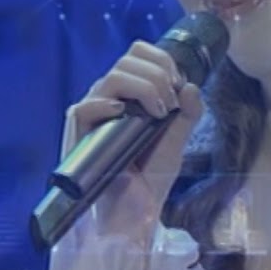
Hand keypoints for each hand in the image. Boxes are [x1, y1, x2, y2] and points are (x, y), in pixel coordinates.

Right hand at [64, 40, 204, 246]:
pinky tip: (123, 113)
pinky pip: (85, 107)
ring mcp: (93, 116)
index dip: (160, 60)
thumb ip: (187, 115)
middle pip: (127, 60)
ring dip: (143, 87)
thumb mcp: (175, 142)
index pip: (137, 54)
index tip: (178, 84)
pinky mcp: (79, 135)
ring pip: (111, 76)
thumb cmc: (150, 180)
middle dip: (158, 75)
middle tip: (170, 105)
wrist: (135, 215)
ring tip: (157, 113)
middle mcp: (108, 99)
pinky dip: (106, 104)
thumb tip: (191, 86)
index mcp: (129, 95)